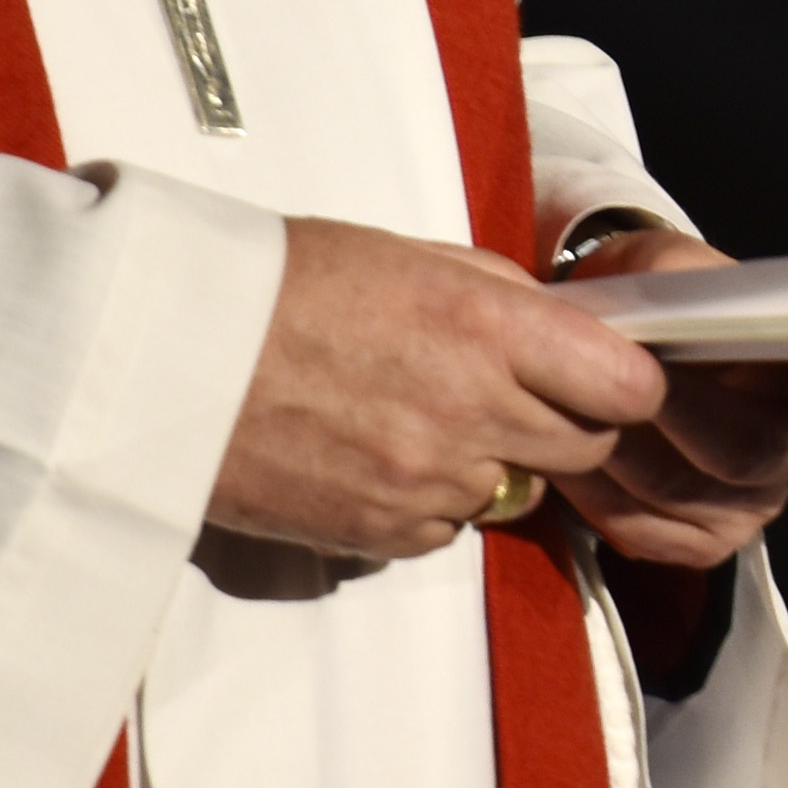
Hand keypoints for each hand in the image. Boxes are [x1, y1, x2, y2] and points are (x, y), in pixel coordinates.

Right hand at [213, 215, 677, 564]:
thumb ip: (493, 294)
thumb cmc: (270, 287)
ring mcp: (428, 480)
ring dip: (495, 461)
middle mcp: (470, 411)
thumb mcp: (401, 256)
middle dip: (567, 421)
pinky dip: (434, 500)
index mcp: (485, 327)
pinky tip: (379, 453)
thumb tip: (555, 322)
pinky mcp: (383, 531)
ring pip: (520, 491)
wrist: (161, 354)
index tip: (605, 372)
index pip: (626, 383)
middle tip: (513, 392)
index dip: (625, 380)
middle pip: (587, 445)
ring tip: (422, 415)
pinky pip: (450, 527)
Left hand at [538, 219, 787, 571]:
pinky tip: (567, 452)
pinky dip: (596, 491)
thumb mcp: (667, 266)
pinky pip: (643, 528)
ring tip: (573, 405)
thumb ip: (681, 276)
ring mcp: (751, 504)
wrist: (616, 349)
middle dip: (683, 413)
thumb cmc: (660, 305)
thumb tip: (682, 298)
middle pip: (754, 452)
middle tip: (629, 379)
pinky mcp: (696, 541)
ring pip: (684, 492)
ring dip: (620, 448)